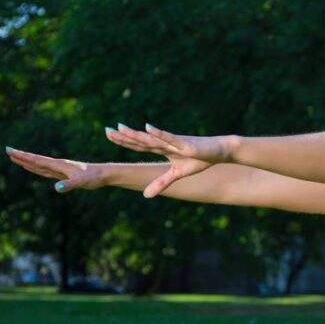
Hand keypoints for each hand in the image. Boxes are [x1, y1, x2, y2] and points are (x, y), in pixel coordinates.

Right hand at [5, 148, 105, 192]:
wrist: (103, 174)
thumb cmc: (93, 178)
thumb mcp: (81, 182)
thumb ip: (69, 185)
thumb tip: (57, 188)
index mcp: (58, 165)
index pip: (37, 160)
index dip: (23, 156)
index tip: (10, 150)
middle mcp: (57, 165)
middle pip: (35, 160)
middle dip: (21, 156)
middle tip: (7, 151)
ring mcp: (59, 169)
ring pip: (39, 165)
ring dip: (27, 162)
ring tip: (16, 158)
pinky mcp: (63, 174)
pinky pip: (46, 171)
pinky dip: (36, 169)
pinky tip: (33, 168)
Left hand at [105, 123, 229, 197]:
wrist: (218, 151)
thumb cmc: (198, 159)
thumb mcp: (177, 174)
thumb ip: (161, 183)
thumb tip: (145, 196)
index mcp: (162, 149)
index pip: (139, 145)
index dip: (124, 141)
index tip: (108, 135)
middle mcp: (164, 143)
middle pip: (141, 140)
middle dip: (124, 136)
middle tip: (106, 130)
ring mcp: (174, 142)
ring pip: (152, 138)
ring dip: (137, 134)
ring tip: (121, 128)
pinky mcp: (185, 143)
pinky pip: (170, 138)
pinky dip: (159, 133)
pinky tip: (148, 127)